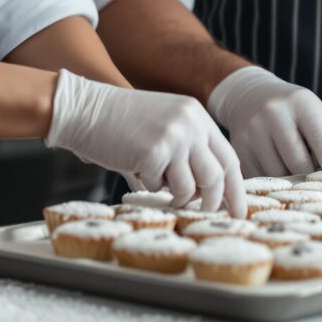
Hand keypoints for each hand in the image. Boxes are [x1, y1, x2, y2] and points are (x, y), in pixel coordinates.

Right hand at [45, 71, 245, 215]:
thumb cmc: (119, 122)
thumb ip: (188, 146)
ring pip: (191, 187)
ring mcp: (174, 137)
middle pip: (217, 176)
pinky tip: (135, 166)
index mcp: (196, 115)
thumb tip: (208, 189)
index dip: (235, 188)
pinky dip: (149, 185)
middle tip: (204, 214)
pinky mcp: (154, 152)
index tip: (238, 210)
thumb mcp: (164, 122)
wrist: (84, 108)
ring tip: (156, 182)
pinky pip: (159, 187)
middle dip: (212, 202)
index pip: (229, 158)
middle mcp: (191, 124)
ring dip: (176, 196)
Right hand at [208, 65, 321, 176]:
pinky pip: (260, 178)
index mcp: (301, 104)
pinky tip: (276, 170)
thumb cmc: (294, 111)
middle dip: (310, 176)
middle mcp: (274, 114)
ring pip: (278, 175)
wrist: (249, 95)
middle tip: (315, 177)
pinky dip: (272, 181)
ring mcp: (253, 131)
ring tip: (294, 172)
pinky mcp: (239, 148)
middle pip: (299, 164)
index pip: (321, 141)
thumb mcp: (319, 118)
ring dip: (290, 180)